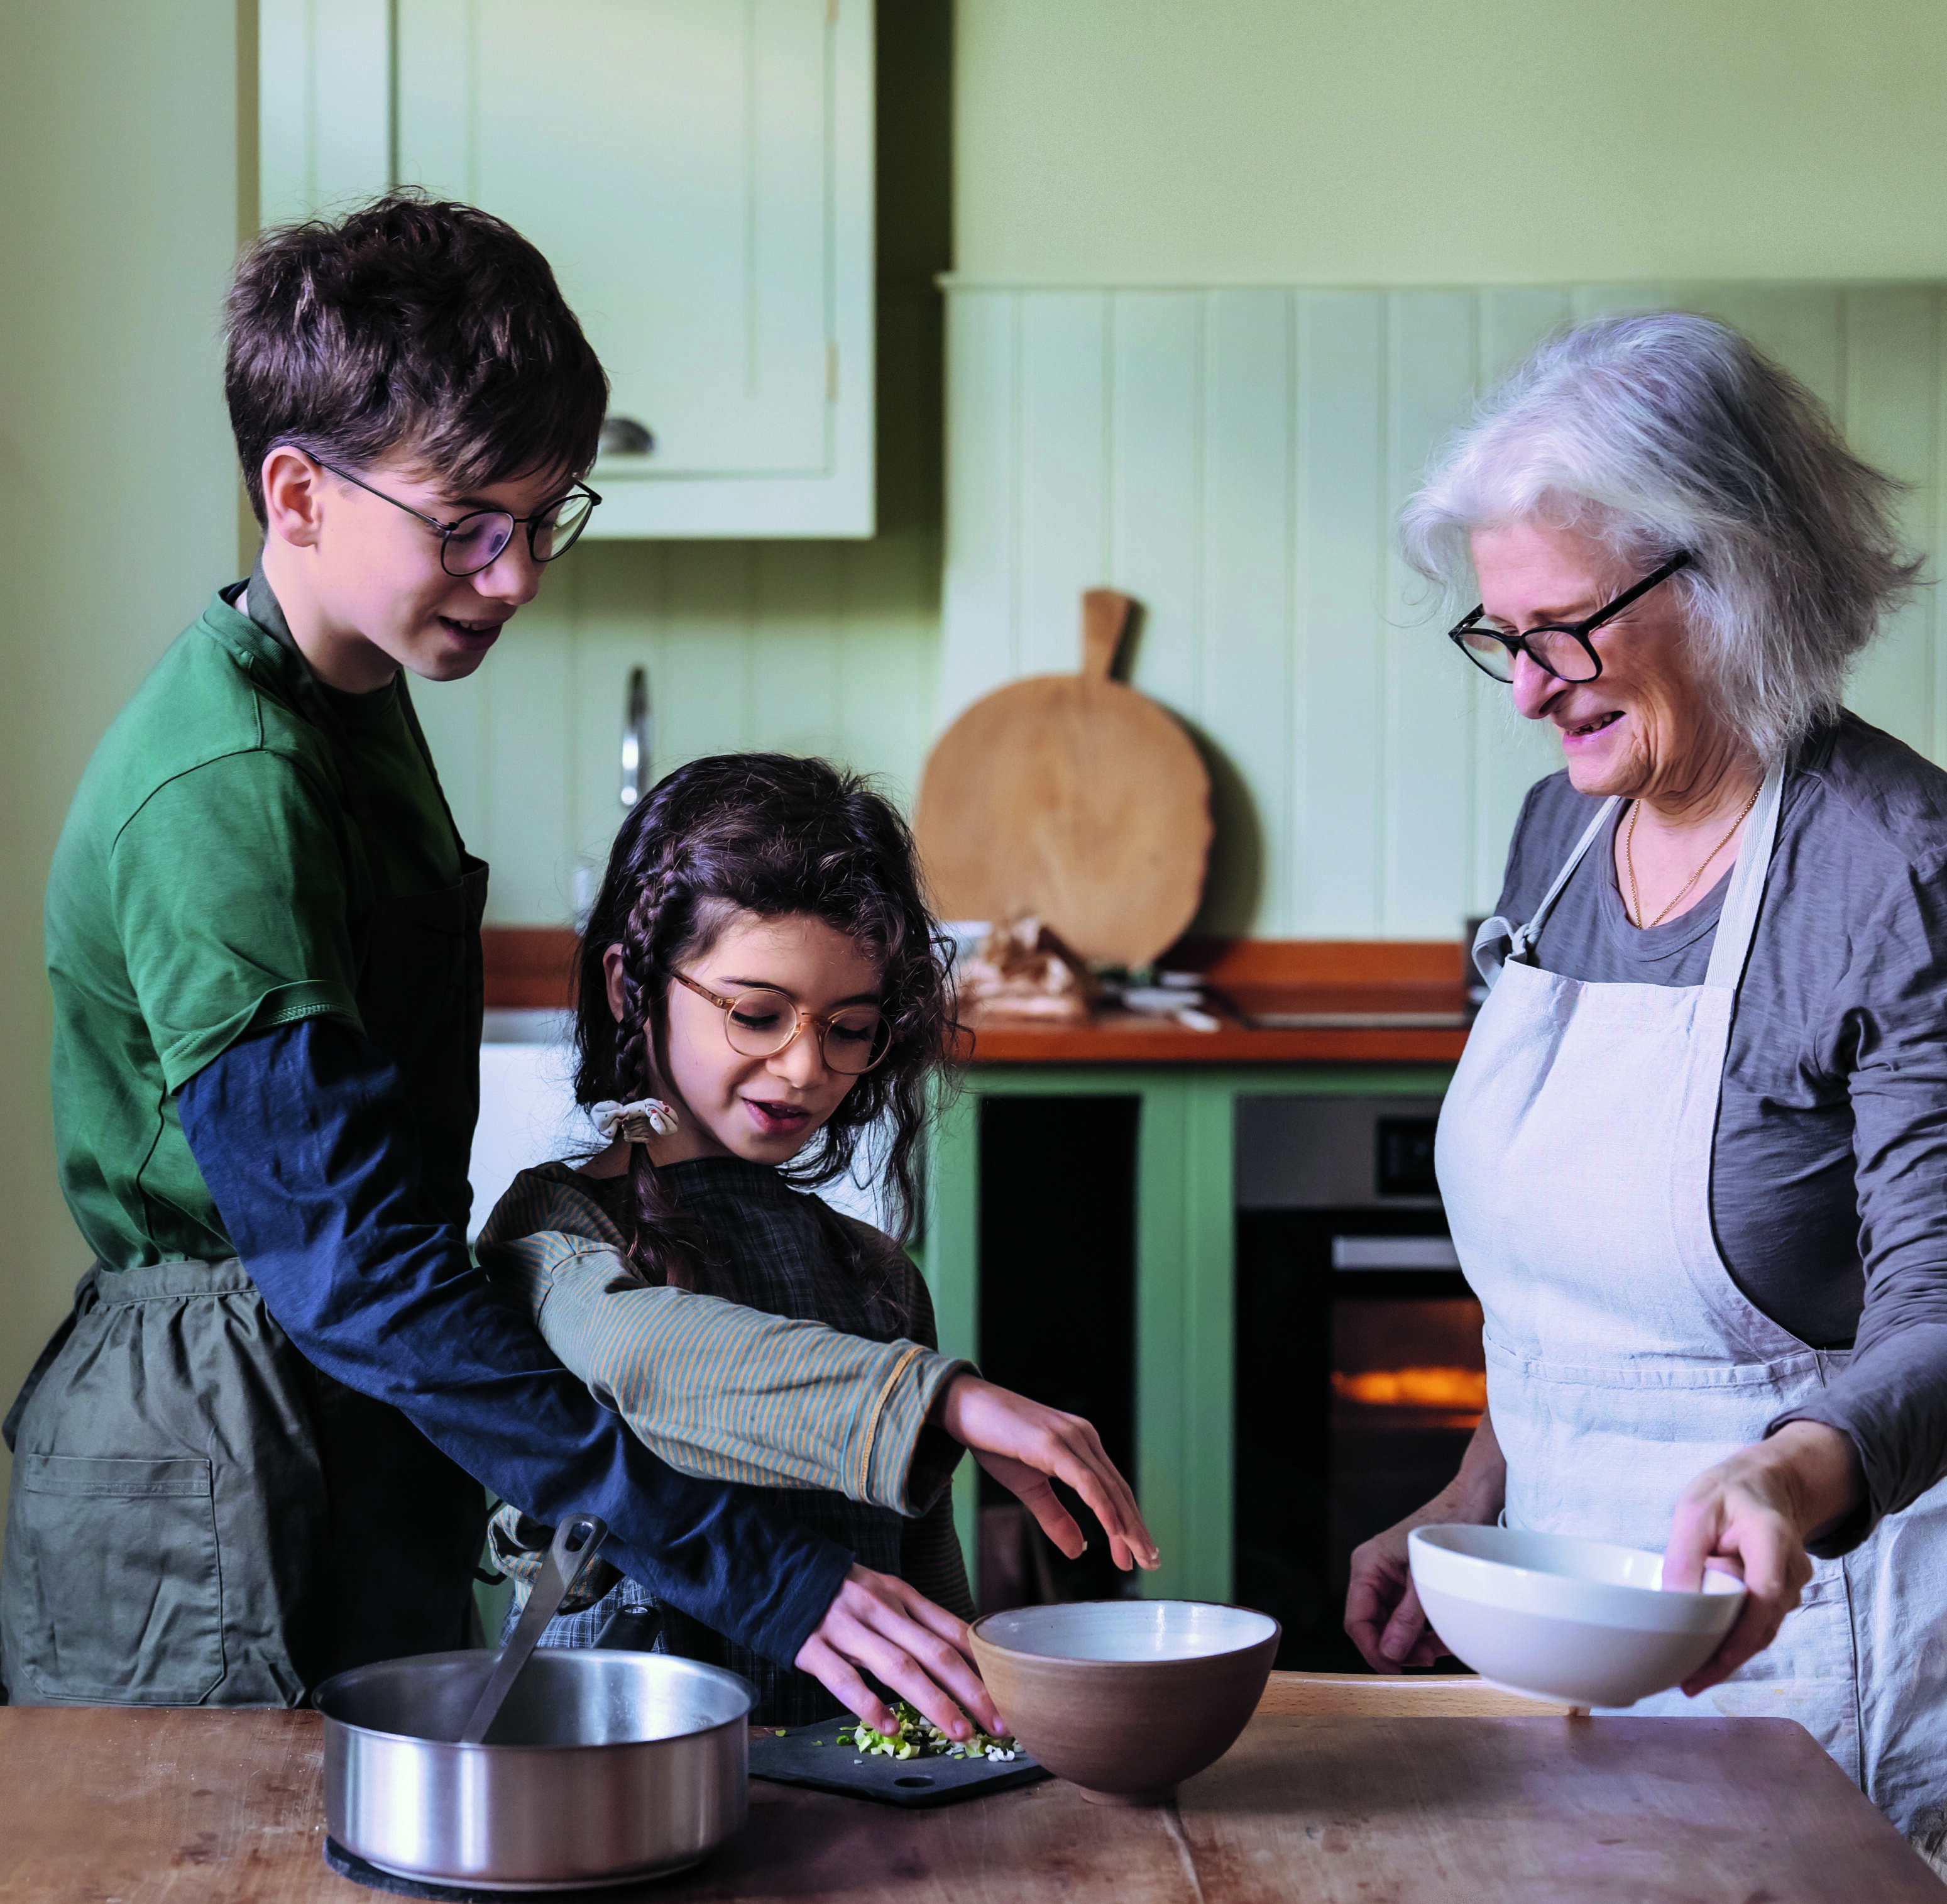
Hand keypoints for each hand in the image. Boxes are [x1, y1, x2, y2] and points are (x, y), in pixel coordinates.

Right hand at [794, 1563, 1003, 1740]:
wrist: (776, 1571)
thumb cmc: (839, 1592)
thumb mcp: (883, 1593)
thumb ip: (916, 1620)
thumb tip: (963, 1653)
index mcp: (900, 1594)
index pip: (950, 1630)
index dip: (982, 1664)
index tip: (1010, 1693)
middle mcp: (879, 1609)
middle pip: (934, 1652)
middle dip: (972, 1690)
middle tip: (998, 1724)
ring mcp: (846, 1627)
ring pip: (897, 1667)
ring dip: (933, 1702)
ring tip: (959, 1732)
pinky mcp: (812, 1647)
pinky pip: (845, 1679)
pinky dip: (869, 1705)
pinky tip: (891, 1728)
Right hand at [934, 1375, 1159, 1571]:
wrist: (964, 1406)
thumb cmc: (994, 1442)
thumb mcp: (1029, 1488)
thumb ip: (1055, 1517)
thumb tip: (1079, 1550)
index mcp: (1082, 1445)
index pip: (1114, 1490)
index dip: (1128, 1524)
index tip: (1136, 1555)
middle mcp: (1083, 1437)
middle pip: (1119, 1490)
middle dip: (1136, 1529)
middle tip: (1150, 1561)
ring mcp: (1070, 1437)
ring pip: (1108, 1487)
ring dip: (1126, 1524)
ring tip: (1137, 1554)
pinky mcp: (1053, 1442)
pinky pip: (1085, 1480)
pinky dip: (1103, 1506)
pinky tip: (1114, 1529)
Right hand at [1345, 1410, 1504, 1673]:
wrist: (1476, 1500)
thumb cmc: (1452, 1526)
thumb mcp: (1428, 1579)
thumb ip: (1407, 1618)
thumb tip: (1390, 1653)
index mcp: (1368, 1565)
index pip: (1356, 1621)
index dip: (1373, 1650)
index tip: (1396, 1670)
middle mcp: (1373, 1571)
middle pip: (1373, 1625)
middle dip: (1397, 1647)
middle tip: (1426, 1660)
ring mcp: (1390, 1576)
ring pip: (1392, 1624)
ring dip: (1415, 1642)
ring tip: (1440, 1649)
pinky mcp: (1408, 1581)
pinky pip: (1408, 1615)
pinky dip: (1425, 1629)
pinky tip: (1443, 1635)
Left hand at [1662, 1421, 1863, 1695]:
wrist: (1766, 1484)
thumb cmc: (1727, 1494)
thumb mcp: (1694, 1510)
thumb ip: (1686, 1555)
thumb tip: (1676, 1605)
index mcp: (1772, 1537)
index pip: (1764, 1594)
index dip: (1741, 1634)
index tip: (1714, 1662)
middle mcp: (1793, 1567)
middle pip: (1764, 1622)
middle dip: (1728, 1656)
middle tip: (1689, 1683)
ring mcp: (1794, 1584)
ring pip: (1762, 1628)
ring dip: (1730, 1651)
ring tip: (1691, 1676)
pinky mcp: (1783, 1595)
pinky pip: (1760, 1623)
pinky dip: (1735, 1639)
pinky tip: (1706, 1655)